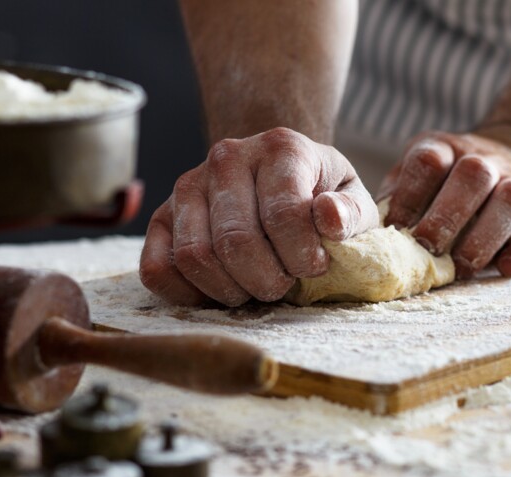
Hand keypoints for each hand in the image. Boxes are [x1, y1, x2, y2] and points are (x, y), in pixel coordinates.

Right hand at [140, 127, 377, 305]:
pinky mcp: (161, 216)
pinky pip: (157, 268)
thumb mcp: (353, 200)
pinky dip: (188, 294)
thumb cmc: (320, 195)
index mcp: (280, 148)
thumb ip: (351, 212)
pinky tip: (221, 290)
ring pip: (195, 257)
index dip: (302, 257)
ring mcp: (188, 185)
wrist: (276, 175)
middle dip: (267, 281)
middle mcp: (227, 158)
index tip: (315, 266)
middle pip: (236, 242)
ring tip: (256, 285)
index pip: (283, 215)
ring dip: (231, 290)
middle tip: (284, 284)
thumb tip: (329, 218)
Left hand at [379, 130, 510, 278]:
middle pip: (473, 176)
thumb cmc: (455, 180)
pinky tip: (506, 267)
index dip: (409, 193)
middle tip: (428, 248)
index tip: (395, 226)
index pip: (428, 161)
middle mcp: (488, 160)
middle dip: (448, 215)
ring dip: (486, 236)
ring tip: (463, 266)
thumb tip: (366, 231)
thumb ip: (398, 195)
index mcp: (448, 150)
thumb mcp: (423, 173)